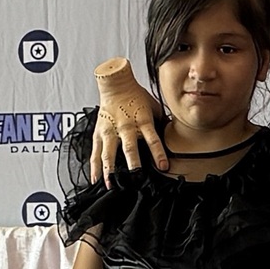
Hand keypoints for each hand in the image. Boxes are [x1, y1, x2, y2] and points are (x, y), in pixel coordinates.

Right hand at [89, 59, 167, 182]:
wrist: (115, 83)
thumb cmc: (136, 95)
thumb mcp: (154, 107)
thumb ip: (162, 122)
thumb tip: (174, 136)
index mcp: (142, 120)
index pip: (152, 138)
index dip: (158, 153)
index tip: (163, 167)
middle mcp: (125, 126)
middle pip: (129, 147)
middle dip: (133, 164)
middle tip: (136, 179)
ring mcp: (110, 130)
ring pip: (109, 153)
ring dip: (110, 170)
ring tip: (112, 184)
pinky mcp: (99, 133)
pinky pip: (96, 152)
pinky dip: (95, 167)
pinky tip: (97, 179)